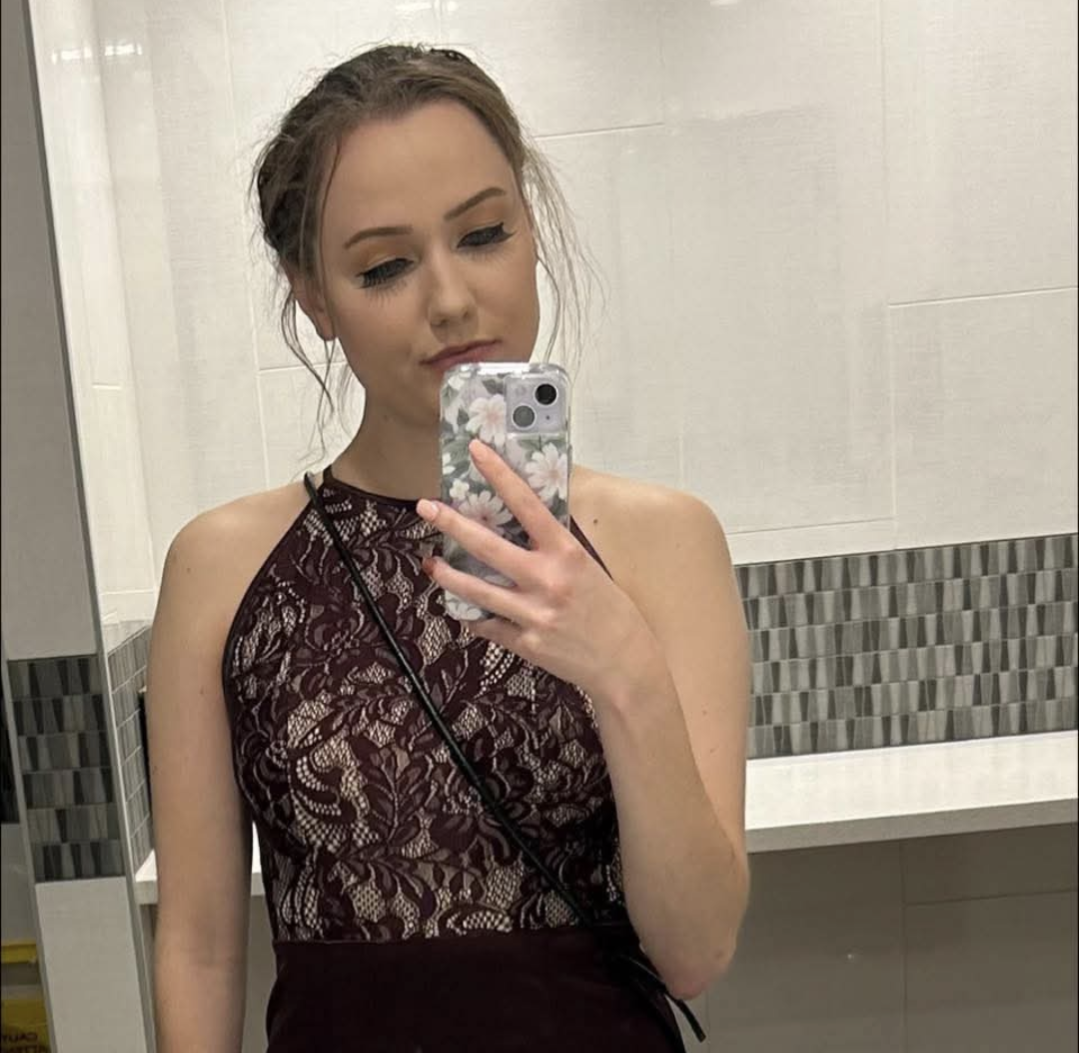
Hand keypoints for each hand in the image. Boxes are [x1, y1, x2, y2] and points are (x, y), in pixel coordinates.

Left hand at [417, 439, 657, 700]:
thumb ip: (556, 546)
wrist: (625, 663)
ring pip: (476, 590)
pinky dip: (474, 615)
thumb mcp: (589, 567)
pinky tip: (464, 607)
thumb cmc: (611, 610)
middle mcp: (547, 580)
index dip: (499, 474)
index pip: (527, 504)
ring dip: (447, 574)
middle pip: (487, 546)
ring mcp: (533, 614)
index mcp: (567, 553)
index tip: (477, 451)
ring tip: (430, 562)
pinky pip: (487, 624)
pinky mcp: (525, 643)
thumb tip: (524, 519)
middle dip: (451, 523)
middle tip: (425, 506)